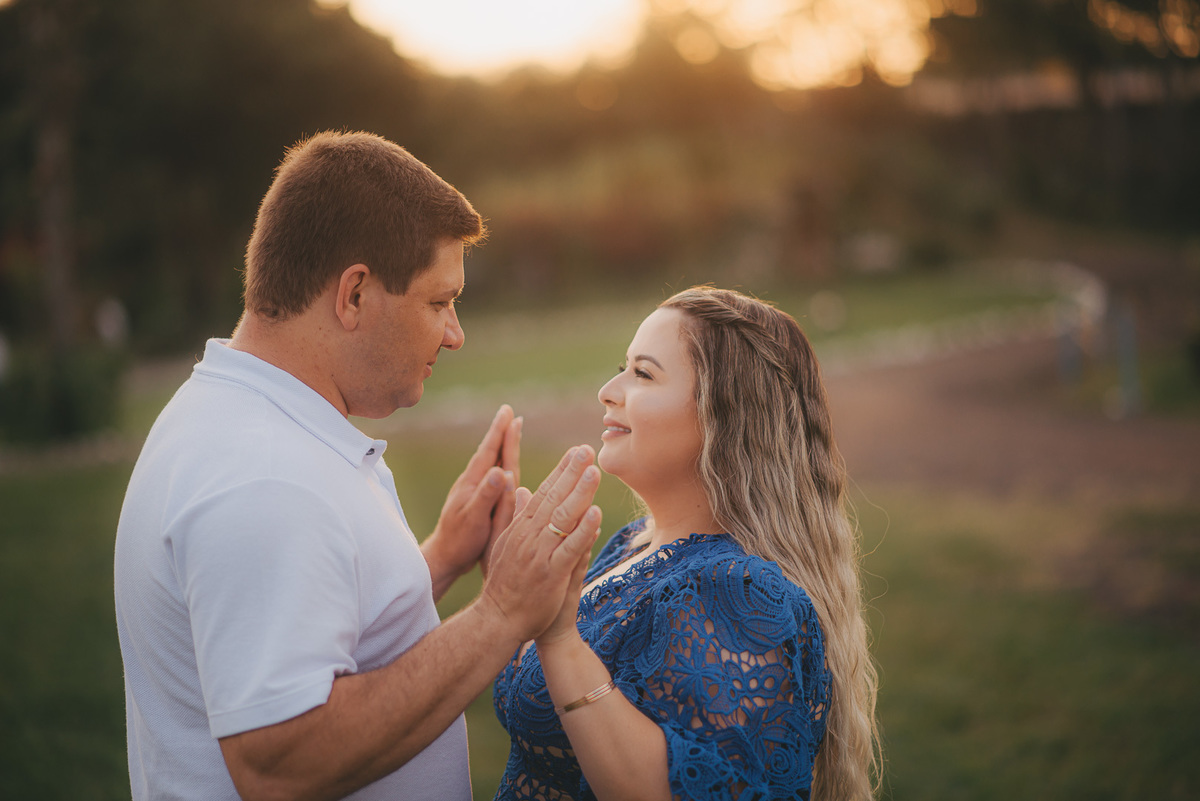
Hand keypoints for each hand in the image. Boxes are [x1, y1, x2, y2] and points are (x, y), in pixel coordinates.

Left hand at [423, 405, 521, 588]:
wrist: (444, 559)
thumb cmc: (460, 541)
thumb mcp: (475, 518)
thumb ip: (487, 495)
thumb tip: (502, 470)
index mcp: (473, 484)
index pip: (490, 452)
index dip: (500, 432)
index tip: (509, 412)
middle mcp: (472, 483)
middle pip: (490, 453)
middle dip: (501, 433)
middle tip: (511, 413)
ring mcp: (472, 492)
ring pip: (490, 463)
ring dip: (500, 446)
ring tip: (508, 433)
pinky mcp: (475, 501)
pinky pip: (490, 476)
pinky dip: (498, 464)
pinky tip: (500, 466)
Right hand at [478, 445, 602, 643]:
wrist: (498, 621)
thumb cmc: (506, 585)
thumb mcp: (505, 545)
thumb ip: (516, 517)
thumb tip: (520, 489)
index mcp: (520, 529)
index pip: (542, 493)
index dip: (560, 472)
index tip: (575, 453)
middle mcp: (528, 537)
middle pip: (553, 498)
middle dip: (571, 472)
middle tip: (586, 449)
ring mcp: (539, 554)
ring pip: (561, 518)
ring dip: (579, 493)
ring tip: (594, 471)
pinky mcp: (550, 573)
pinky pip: (569, 548)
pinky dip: (582, 530)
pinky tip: (595, 513)